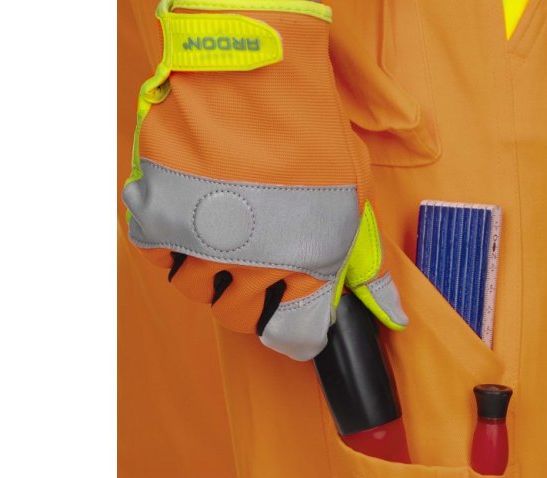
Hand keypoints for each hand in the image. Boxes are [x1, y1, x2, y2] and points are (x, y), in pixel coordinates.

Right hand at [122, 0, 406, 359]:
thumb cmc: (309, 129)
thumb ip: (366, 263)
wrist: (251, 75)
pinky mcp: (156, 216)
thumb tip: (390, 313)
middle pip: (240, 317)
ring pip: (197, 291)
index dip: (299, 329)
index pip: (294, 333)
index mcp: (303, 267)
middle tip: (260, 270)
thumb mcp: (352, 198)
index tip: (299, 321)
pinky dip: (172, 248)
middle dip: (253, 301)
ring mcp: (197, 244)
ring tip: (227, 240)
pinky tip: (194, 224)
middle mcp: (248, 267)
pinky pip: (159, 256)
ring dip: (212, 275)